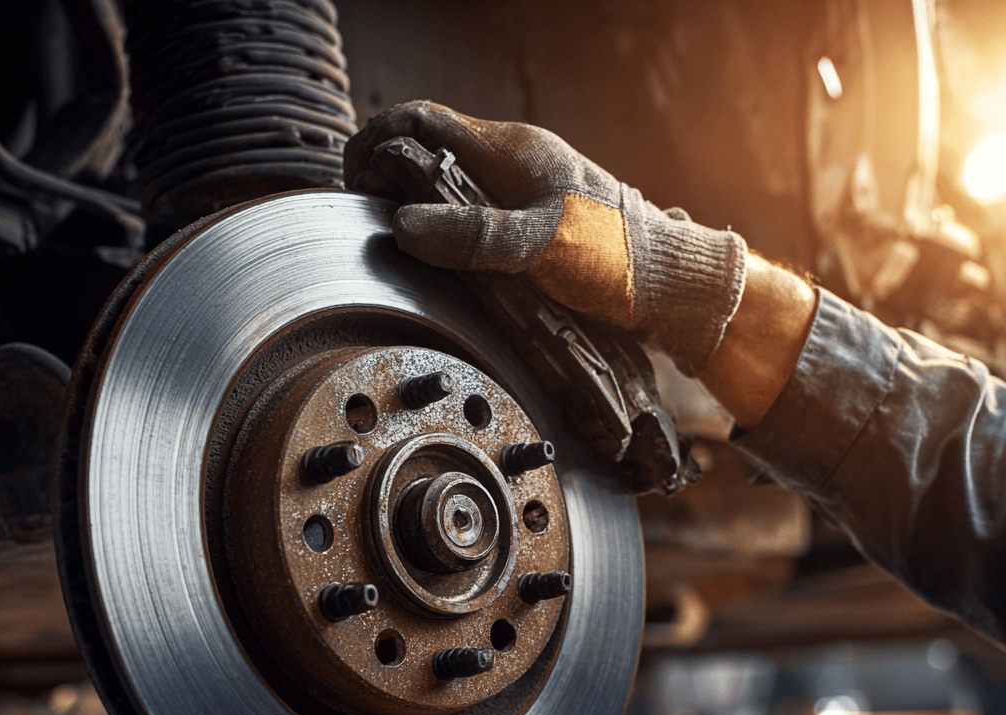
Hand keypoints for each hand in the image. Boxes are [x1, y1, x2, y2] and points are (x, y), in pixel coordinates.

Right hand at [344, 100, 746, 376]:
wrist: (667, 285)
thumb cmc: (614, 258)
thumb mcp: (540, 247)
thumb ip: (473, 236)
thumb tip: (405, 226)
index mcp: (511, 151)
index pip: (423, 122)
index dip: (377, 141)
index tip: (353, 180)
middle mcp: (513, 163)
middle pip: (431, 150)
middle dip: (389, 175)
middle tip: (367, 217)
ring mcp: (523, 192)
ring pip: (451, 183)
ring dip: (416, 202)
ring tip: (394, 238)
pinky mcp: (533, 222)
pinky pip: (474, 213)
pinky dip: (445, 225)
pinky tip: (441, 256)